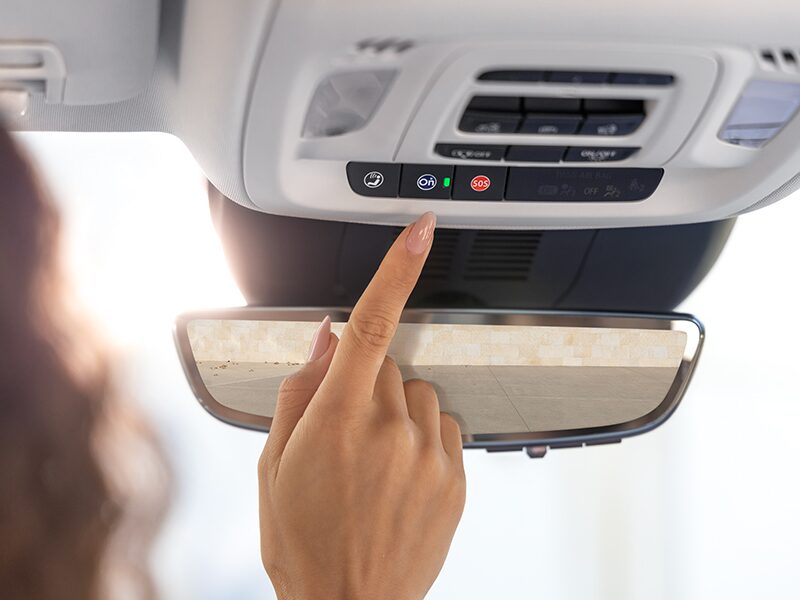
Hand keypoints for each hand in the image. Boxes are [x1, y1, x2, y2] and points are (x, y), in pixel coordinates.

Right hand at [258, 212, 465, 599]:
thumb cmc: (302, 541)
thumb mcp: (274, 465)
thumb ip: (299, 391)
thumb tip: (322, 340)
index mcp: (338, 418)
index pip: (372, 324)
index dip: (398, 269)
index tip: (421, 231)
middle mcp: (390, 428)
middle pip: (389, 363)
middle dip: (366, 380)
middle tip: (345, 428)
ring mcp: (428, 453)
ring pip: (419, 394)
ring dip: (397, 410)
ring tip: (373, 460)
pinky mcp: (455, 478)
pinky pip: (444, 427)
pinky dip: (422, 437)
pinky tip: (399, 474)